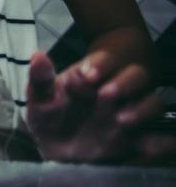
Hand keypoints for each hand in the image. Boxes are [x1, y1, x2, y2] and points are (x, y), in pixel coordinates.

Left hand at [25, 49, 173, 162]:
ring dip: (142, 108)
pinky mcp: (135, 141)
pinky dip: (165, 142)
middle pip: (137, 76)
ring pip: (152, 102)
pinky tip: (167, 143)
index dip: (100, 64)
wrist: (57, 147)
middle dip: (125, 82)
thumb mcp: (41, 97)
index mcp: (93, 77)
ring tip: (122, 119)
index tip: (87, 74)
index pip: (106, 61)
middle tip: (107, 93)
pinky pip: (158, 140)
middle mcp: (117, 92)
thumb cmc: (50, 115)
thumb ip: (41, 78)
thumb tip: (38, 55)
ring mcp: (129, 115)